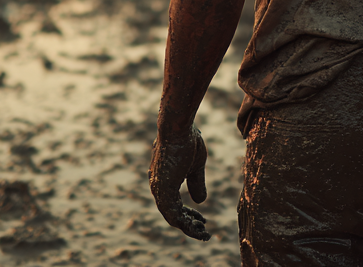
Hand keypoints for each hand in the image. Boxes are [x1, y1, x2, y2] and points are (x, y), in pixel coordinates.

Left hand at [148, 125, 209, 240]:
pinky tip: (197, 228)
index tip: (202, 220)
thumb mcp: (195, 166)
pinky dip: (185, 224)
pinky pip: (172, 215)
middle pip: (172, 214)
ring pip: (172, 218)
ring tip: (203, 233)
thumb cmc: (187, 141)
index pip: (174, 205)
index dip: (188, 215)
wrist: (179, 128)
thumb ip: (195, 183)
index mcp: (165, 180)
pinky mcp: (163, 189)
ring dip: (188, 228)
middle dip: (189, 225)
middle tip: (204, 232)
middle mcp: (158, 186)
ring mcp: (159, 189)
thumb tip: (200, 202)